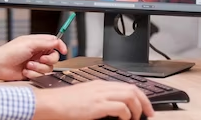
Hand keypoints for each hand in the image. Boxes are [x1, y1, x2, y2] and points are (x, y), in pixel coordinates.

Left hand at [0, 34, 66, 80]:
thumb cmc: (11, 52)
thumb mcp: (30, 43)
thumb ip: (45, 42)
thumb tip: (57, 41)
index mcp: (37, 43)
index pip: (54, 42)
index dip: (60, 46)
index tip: (63, 51)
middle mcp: (38, 53)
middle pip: (54, 57)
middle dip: (48, 60)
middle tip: (41, 59)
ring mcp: (35, 64)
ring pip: (48, 68)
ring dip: (38, 68)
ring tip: (28, 66)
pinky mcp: (32, 73)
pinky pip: (40, 76)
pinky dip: (32, 74)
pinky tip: (24, 72)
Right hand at [33, 81, 153, 119]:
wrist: (51, 103)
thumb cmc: (64, 103)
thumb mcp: (84, 97)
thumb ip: (99, 99)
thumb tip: (113, 108)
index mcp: (100, 84)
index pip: (127, 85)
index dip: (140, 96)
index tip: (145, 107)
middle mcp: (102, 87)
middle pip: (132, 88)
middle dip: (145, 102)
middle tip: (148, 114)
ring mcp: (100, 95)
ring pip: (130, 96)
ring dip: (137, 108)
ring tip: (136, 118)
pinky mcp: (97, 105)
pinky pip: (120, 107)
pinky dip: (126, 114)